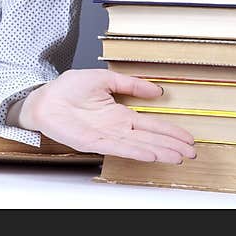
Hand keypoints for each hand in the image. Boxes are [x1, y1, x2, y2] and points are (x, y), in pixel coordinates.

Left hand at [15, 69, 195, 162]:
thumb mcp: (104, 79)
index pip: (151, 124)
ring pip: (138, 145)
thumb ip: (130, 84)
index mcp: (120, 113)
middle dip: (171, 145)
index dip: (170, 131)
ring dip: (158, 151)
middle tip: (192, 153)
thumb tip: (157, 90)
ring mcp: (105, 136)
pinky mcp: (92, 142)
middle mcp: (116, 127)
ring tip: (178, 157)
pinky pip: (117, 148)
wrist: (44, 97)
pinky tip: (150, 154)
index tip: (189, 138)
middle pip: (149, 138)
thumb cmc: (68, 88)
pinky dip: (135, 151)